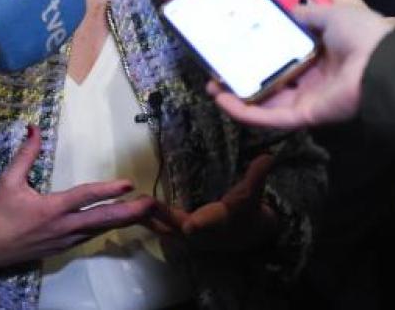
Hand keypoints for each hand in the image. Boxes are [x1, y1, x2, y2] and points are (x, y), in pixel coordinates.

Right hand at [0, 125, 156, 270]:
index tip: (127, 183)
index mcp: (51, 209)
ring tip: (143, 212)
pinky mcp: (63, 248)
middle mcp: (63, 227)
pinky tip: (118, 222)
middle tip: (149, 204)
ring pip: (99, 230)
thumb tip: (33, 128)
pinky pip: (89, 236)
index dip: (107, 189)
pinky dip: (106, 228)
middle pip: (102, 219)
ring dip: (122, 220)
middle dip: (128, 212)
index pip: (84, 197)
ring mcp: (65, 240)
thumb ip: (24, 155)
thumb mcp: (8, 182)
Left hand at [145, 154, 277, 251]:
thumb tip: (268, 157)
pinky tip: (133, 211)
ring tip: (127, 208)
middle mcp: (201, 233)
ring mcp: (189, 237)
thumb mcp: (253, 194)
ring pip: (165, 230)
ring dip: (148, 220)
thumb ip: (257, 176)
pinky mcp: (182, 235)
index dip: (198, 226)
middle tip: (142, 203)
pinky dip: (149, 220)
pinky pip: (162, 229)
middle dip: (160, 217)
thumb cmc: (248, 211)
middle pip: (177, 228)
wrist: (249, 235)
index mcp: (217, 222)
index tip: (190, 225)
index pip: (209, 225)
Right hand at [211, 2, 394, 129]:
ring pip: (265, 99)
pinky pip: (270, 117)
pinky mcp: (303, 115)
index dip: (261, 42)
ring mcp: (306, 97)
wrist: (382, 64)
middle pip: (270, 76)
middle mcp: (312, 75)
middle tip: (218, 63)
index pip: (285, 47)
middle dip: (243, 71)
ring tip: (211, 85)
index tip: (235, 34)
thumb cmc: (361, 31)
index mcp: (321, 49)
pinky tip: (222, 101)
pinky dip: (245, 112)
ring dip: (237, 95)